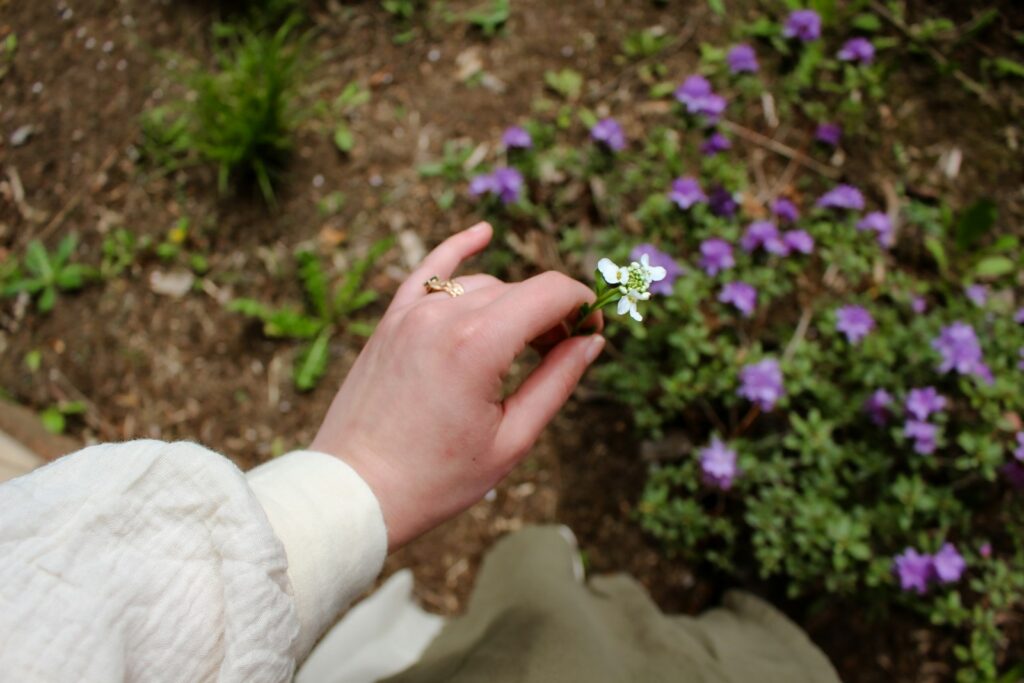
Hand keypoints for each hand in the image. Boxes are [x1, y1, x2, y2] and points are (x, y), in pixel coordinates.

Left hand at [310, 222, 604, 549]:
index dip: (583, 307)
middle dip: (552, 312)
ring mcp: (411, 313)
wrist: (355, 491)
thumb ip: (557, 381)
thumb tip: (592, 342)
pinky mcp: (390, 321)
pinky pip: (429, 270)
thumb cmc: (436, 478)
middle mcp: (444, 315)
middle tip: (562, 352)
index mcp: (479, 344)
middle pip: (520, 289)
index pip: (551, 292)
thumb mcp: (512, 439)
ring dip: (513, 304)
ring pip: (483, 285)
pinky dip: (458, 249)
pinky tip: (483, 233)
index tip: (593, 334)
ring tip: (524, 345)